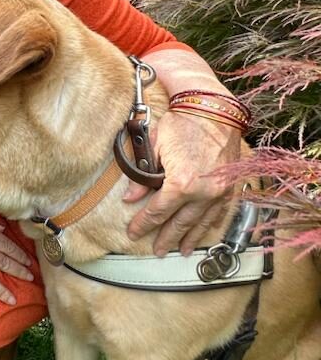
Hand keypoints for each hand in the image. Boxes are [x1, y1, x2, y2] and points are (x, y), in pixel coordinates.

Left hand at [124, 111, 240, 255]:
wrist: (213, 109)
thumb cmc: (181, 123)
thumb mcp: (153, 146)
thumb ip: (141, 176)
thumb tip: (130, 199)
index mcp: (180, 183)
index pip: (157, 212)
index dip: (143, 224)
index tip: (133, 232)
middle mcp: (202, 192)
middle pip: (179, 223)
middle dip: (165, 237)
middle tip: (156, 250)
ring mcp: (219, 191)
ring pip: (201, 222)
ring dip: (189, 238)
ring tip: (180, 250)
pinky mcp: (230, 186)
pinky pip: (219, 213)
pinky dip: (210, 225)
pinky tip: (204, 233)